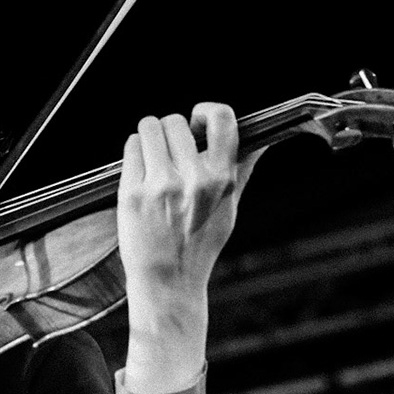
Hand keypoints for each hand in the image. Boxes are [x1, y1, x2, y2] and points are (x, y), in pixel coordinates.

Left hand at [116, 103, 262, 387]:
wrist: (167, 281)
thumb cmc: (199, 245)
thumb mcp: (230, 208)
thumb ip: (242, 169)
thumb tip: (261, 140)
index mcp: (221, 179)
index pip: (222, 118)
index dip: (205, 111)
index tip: (197, 121)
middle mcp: (193, 179)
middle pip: (175, 121)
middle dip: (170, 131)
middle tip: (169, 152)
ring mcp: (161, 185)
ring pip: (149, 127)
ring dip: (149, 137)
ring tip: (152, 158)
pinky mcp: (133, 192)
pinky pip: (132, 147)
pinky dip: (134, 152)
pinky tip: (140, 172)